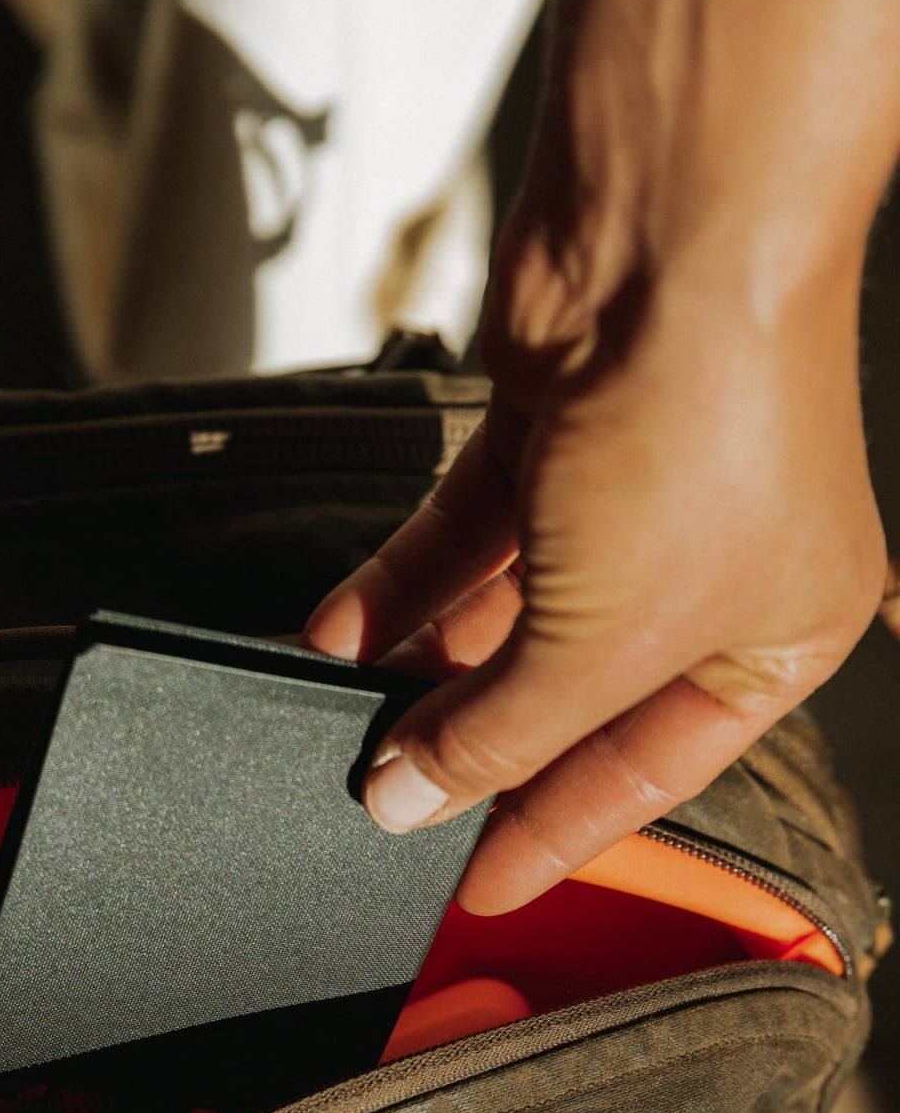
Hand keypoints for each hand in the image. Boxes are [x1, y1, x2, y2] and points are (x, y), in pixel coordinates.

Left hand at [305, 0, 899, 914]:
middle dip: (472, 746)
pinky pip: (457, 539)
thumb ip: (497, 734)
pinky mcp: (546, 433)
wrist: (674, 225)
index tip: (473, 887)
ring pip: (501, 616)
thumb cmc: (710, 417)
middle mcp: (707, 569)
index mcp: (776, 640)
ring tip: (345, 726)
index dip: (555, 836)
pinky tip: (337, 637)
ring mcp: (622, 494)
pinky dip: (396, 587)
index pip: (646, 774)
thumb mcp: (601, 638)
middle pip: (565, 695)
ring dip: (419, 669)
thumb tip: (410, 802)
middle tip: (385, 805)